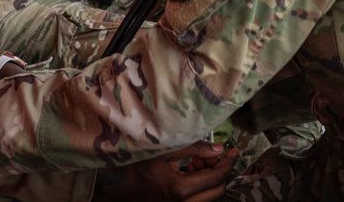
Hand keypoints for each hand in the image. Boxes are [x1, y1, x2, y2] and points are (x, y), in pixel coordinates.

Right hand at [92, 142, 236, 201]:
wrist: (110, 183)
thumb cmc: (132, 163)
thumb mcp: (162, 151)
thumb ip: (192, 149)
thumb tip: (218, 148)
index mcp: (180, 190)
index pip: (216, 178)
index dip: (228, 163)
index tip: (233, 150)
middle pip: (216, 191)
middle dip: (219, 171)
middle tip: (213, 153)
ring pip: (207, 197)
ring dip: (208, 178)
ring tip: (197, 159)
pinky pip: (195, 198)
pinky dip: (197, 183)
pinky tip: (187, 168)